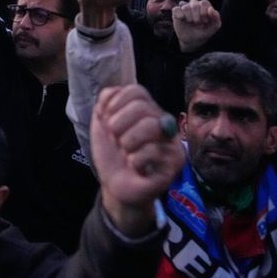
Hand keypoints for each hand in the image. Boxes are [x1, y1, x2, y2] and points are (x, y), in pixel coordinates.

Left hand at [92, 85, 184, 235]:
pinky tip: (135, 166)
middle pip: (142, 107)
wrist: (115, 185)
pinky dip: (135, 160)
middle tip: (115, 139)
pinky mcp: (175, 162)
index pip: (137, 91)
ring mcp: (171, 141)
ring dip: (127, 142)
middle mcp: (162, 122)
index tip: (106, 120)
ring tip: (126, 152)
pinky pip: (152, 151)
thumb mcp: (101, 125)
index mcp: (146, 110)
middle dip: (118, 124)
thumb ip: (105, 104)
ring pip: (150, 126)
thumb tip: (112, 95)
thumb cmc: (112, 154)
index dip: (116, 103)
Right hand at [172, 0, 220, 51]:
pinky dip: (180, 15)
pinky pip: (176, 9)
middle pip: (194, 3)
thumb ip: (216, 18)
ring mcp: (184, 8)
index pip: (204, 2)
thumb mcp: (214, 27)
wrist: (193, 40)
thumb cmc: (204, 31)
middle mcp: (194, 5)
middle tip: (198, 23)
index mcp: (204, 6)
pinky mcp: (176, 12)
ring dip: (189, 17)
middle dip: (197, 15)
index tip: (205, 21)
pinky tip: (183, 20)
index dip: (204, 12)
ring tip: (191, 22)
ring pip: (185, 7)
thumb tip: (211, 9)